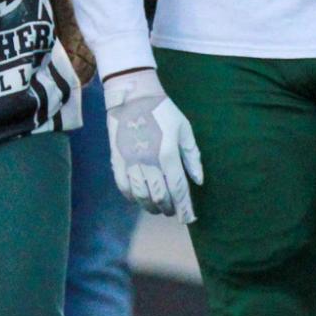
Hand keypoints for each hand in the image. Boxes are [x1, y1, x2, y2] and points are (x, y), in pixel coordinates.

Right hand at [104, 68, 203, 221]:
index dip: (184, 207)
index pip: (178, 189)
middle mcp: (148, 162)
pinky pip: (123, 186)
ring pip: (141, 195)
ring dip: (150, 206)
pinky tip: (139, 198)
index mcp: (168, 154)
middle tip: (173, 211)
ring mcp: (130, 162)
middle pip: (159, 196)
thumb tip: (198, 180)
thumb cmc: (163, 111)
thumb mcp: (184, 129)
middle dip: (168, 208)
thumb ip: (192, 156)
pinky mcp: (117, 160)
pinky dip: (132, 197)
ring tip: (157, 207)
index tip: (188, 218)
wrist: (133, 96)